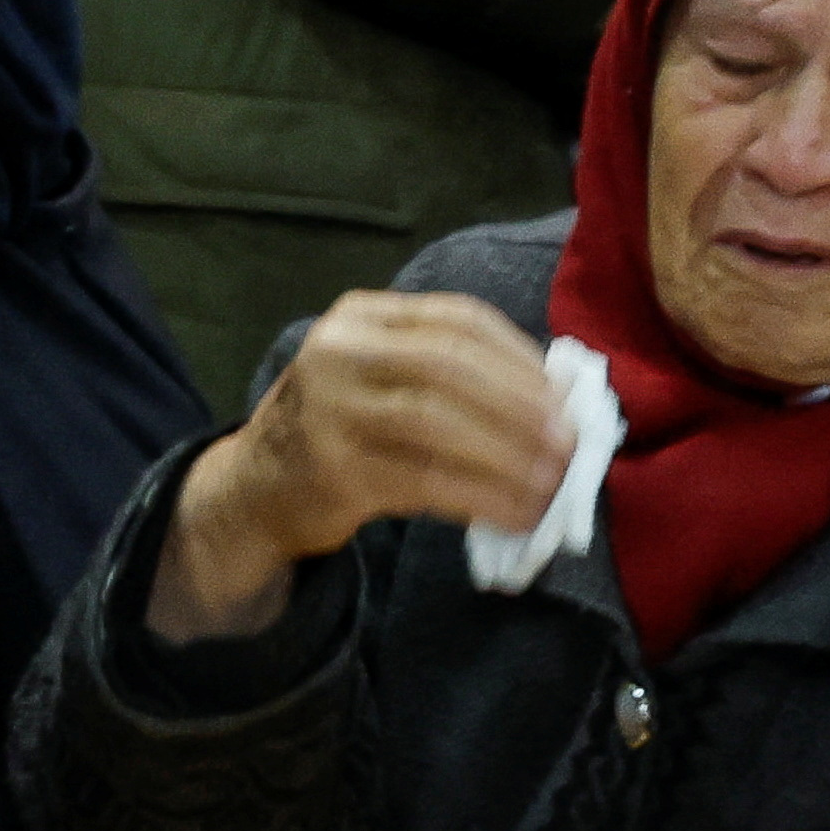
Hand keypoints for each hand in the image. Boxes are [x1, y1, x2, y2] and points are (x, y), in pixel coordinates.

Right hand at [150, 288, 567, 641]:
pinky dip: (482, 498)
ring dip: (509, 457)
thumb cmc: (343, 429)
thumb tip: (559, 401)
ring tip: (553, 485)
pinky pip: (425, 480)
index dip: (522, 357)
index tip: (566, 396)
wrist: (258, 486)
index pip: (458, 320)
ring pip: (438, 422)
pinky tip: (516, 514)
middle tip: (570, 445)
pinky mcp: (335, 469)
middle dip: (522, 406)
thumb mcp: (382, 377)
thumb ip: (449, 374)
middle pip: (449, 365)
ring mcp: (330, 409)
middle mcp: (339, 351)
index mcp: (362, 316)